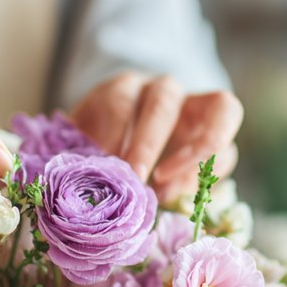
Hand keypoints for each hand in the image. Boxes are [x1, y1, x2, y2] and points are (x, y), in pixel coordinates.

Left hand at [70, 72, 242, 199]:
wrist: (132, 138)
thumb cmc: (101, 148)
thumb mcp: (81, 147)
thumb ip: (76, 160)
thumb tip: (58, 186)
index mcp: (123, 89)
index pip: (121, 96)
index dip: (113, 129)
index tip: (103, 164)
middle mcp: (164, 91)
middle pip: (165, 100)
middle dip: (149, 141)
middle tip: (135, 179)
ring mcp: (198, 109)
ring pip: (220, 109)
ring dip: (197, 151)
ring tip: (168, 189)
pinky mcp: (219, 138)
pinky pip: (228, 148)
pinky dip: (210, 173)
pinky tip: (180, 196)